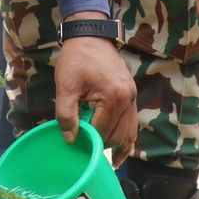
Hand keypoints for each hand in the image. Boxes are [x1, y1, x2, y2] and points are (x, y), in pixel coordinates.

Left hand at [52, 29, 136, 164]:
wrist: (90, 35)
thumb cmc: (77, 59)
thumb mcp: (65, 86)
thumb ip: (66, 115)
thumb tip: (71, 139)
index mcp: (114, 97)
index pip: (102, 131)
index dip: (89, 141)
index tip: (77, 147)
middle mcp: (128, 99)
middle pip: (119, 135)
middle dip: (104, 146)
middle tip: (89, 155)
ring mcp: (132, 96)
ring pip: (130, 131)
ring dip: (120, 147)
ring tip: (111, 163)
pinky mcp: (131, 94)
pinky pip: (132, 121)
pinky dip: (127, 135)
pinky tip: (121, 148)